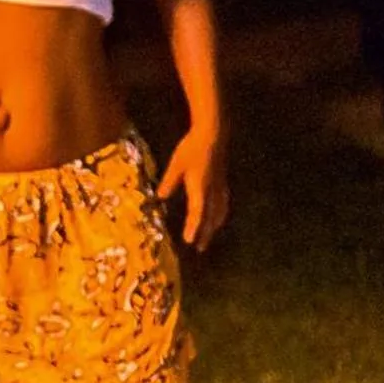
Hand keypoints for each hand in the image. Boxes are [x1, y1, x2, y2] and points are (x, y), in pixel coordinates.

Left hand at [156, 125, 227, 250]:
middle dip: (206, 233)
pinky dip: (220, 215)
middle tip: (201, 248)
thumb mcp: (176, 165)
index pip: (197, 213)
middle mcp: (212, 190)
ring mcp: (220, 186)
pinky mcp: (222, 182)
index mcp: (200, 188)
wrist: (213, 134)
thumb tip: (160, 197)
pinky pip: (223, 203)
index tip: (190, 241)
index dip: (194, 228)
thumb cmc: (192, 148)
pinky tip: (218, 216)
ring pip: (219, 212)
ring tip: (210, 236)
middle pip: (210, 217)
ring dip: (214, 226)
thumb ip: (168, 182)